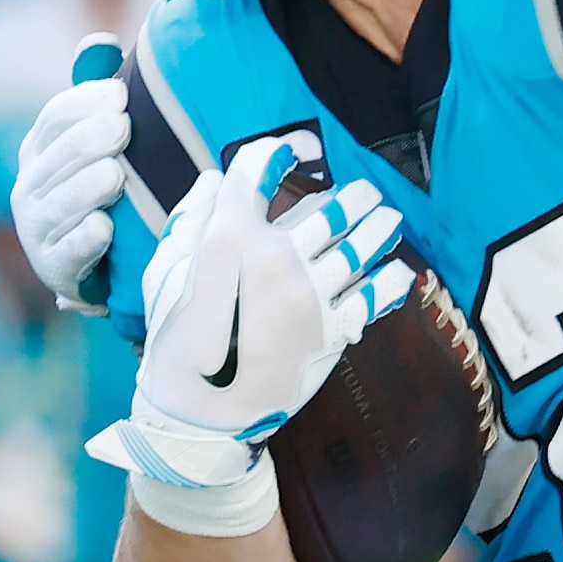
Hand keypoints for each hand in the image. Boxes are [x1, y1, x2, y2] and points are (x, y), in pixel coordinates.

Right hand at [13, 71, 129, 311]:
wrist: (96, 263)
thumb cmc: (98, 187)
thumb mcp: (96, 141)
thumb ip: (96, 96)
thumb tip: (101, 40)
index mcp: (40, 149)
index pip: (54, 118)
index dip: (83, 103)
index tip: (120, 94)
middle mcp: (30, 186)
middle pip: (56, 157)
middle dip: (88, 140)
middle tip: (124, 128)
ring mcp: (38, 228)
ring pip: (59, 204)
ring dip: (87, 188)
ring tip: (115, 176)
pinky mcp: (53, 267)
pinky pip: (67, 252)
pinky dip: (85, 240)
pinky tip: (105, 227)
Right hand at [91, 132, 414, 493]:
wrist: (200, 410)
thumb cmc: (176, 339)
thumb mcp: (164, 272)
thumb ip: (190, 219)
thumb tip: (215, 179)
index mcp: (230, 237)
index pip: (257, 170)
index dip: (278, 152)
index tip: (295, 150)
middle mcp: (276, 257)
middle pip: (332, 207)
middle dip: (355, 195)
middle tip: (365, 193)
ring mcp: (309, 293)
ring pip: (361, 244)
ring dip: (381, 226)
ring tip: (389, 219)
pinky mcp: (332, 329)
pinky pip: (375, 295)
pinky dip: (392, 280)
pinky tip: (398, 270)